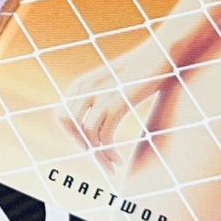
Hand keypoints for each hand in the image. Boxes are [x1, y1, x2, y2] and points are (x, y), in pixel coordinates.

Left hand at [57, 40, 172, 172]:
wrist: (158, 55)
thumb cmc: (137, 72)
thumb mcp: (109, 82)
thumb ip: (96, 97)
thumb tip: (91, 122)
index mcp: (79, 85)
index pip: (62, 117)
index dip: (72, 136)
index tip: (89, 148)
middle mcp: (84, 89)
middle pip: (71, 127)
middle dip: (84, 148)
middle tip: (102, 162)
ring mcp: (100, 95)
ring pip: (88, 134)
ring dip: (99, 155)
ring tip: (112, 165)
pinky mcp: (118, 103)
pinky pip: (105, 135)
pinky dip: (109, 151)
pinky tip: (119, 159)